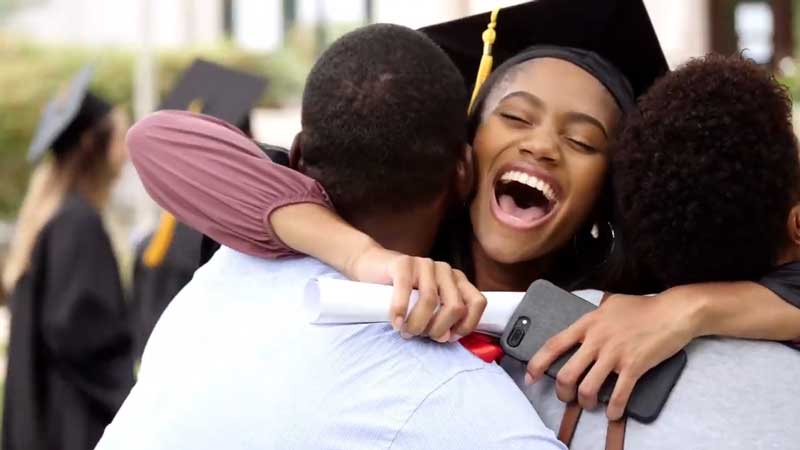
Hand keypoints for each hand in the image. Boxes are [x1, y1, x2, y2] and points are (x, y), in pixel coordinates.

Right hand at [345, 242, 486, 342]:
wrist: (372, 267)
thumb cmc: (404, 293)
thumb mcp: (428, 305)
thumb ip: (441, 319)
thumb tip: (445, 337)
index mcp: (457, 280)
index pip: (478, 302)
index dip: (467, 325)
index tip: (449, 337)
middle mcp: (445, 270)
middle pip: (455, 306)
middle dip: (438, 329)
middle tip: (422, 335)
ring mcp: (425, 264)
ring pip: (430, 300)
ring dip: (417, 324)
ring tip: (406, 332)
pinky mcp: (403, 263)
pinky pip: (405, 289)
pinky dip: (400, 311)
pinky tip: (396, 322)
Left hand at [525, 291, 700, 419]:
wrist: (673, 311)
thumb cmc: (642, 307)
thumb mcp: (609, 306)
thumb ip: (592, 319)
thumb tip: (580, 330)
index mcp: (588, 323)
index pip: (553, 345)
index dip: (537, 363)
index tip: (530, 376)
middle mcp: (597, 339)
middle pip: (567, 373)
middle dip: (562, 392)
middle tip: (566, 396)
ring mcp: (615, 354)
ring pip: (588, 388)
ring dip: (585, 402)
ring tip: (589, 404)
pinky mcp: (634, 366)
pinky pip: (619, 395)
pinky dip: (614, 409)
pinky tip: (613, 413)